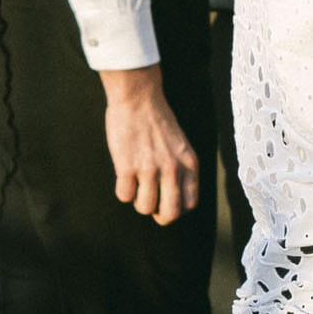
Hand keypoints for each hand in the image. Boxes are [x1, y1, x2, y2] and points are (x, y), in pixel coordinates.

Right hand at [99, 65, 201, 229]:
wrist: (139, 98)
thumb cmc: (157, 120)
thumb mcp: (181, 145)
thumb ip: (181, 168)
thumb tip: (171, 194)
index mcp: (189, 164)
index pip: (189, 204)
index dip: (176, 209)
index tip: (166, 204)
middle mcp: (172, 169)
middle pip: (169, 214)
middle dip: (158, 215)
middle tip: (150, 204)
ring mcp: (149, 169)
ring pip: (144, 207)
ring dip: (138, 201)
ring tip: (135, 185)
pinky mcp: (127, 167)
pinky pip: (124, 196)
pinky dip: (123, 190)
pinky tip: (124, 177)